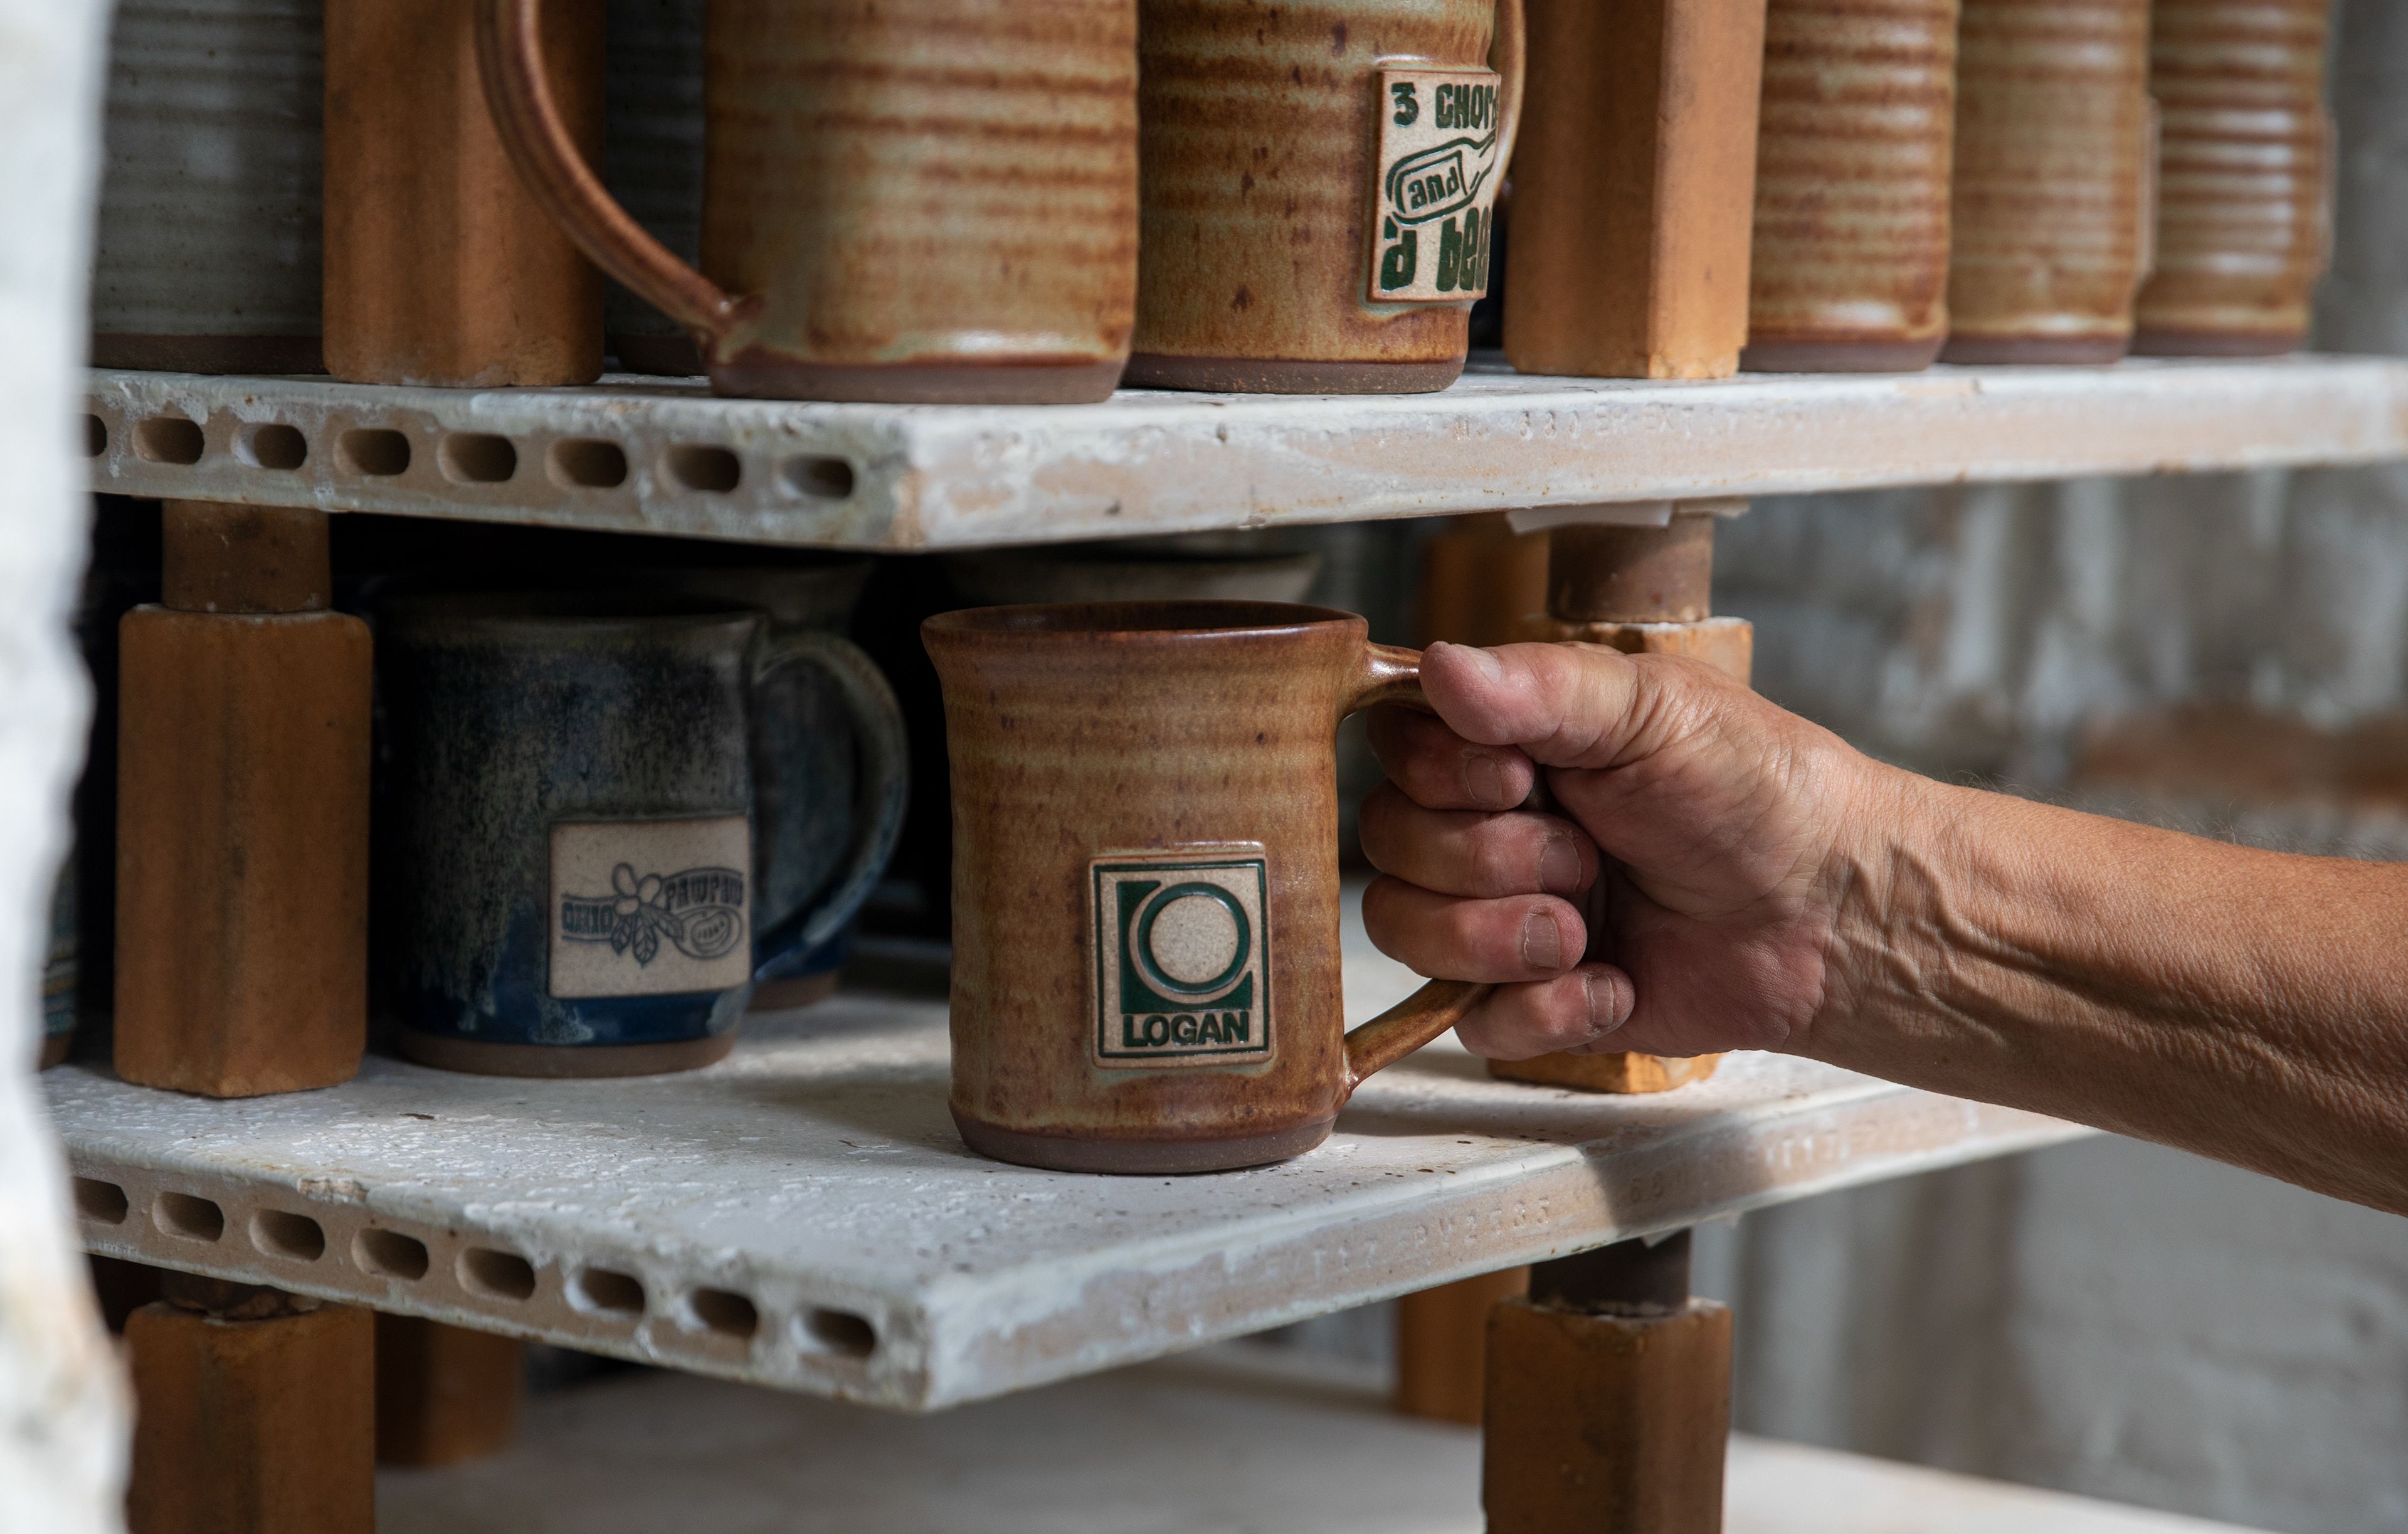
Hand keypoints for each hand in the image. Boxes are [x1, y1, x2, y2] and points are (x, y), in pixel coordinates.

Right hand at [1361, 641, 1890, 1061]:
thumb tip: (1439, 666)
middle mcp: (1491, 826)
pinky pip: (1471, 1021)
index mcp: (1508, 744)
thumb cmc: (1758, 794)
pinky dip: (1543, 1010)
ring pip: (1408, 935)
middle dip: (1489, 861)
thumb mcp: (1655, 709)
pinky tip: (1613, 982)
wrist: (1831, 915)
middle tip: (1586, 853)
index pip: (1394, 750)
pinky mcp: (1533, 1001)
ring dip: (1502, 938)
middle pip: (1389, 848)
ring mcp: (1503, 916)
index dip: (1439, 775)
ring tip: (1587, 929)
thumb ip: (1539, 688)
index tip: (1520, 777)